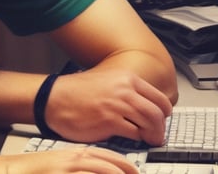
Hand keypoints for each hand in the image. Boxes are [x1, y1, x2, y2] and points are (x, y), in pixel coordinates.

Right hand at [5, 146, 138, 173]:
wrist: (12, 170)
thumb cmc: (37, 168)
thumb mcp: (62, 162)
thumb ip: (82, 164)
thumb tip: (101, 168)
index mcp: (76, 153)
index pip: (108, 156)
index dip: (125, 165)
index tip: (135, 172)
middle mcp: (74, 160)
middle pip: (108, 165)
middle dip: (126, 172)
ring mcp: (67, 170)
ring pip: (100, 171)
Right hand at [46, 67, 172, 145]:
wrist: (53, 98)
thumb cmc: (76, 93)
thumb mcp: (107, 82)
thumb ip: (127, 91)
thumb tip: (146, 106)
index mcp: (126, 78)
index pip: (159, 97)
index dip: (164, 112)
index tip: (162, 120)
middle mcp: (125, 89)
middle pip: (158, 112)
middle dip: (161, 128)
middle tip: (157, 135)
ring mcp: (117, 105)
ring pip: (150, 123)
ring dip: (152, 135)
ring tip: (148, 140)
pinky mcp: (109, 121)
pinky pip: (134, 133)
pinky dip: (136, 139)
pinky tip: (132, 139)